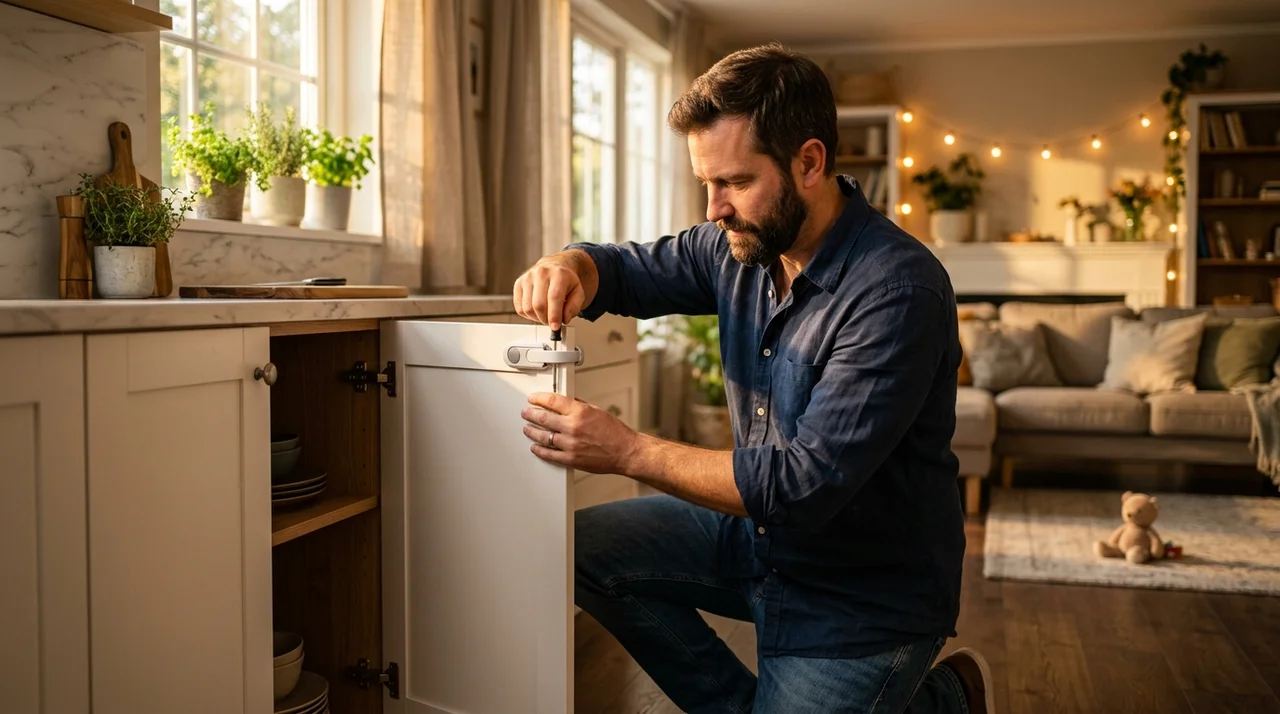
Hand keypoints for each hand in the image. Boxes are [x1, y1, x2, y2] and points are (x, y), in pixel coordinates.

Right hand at [512, 250, 595, 329]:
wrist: (554, 267)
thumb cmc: (565, 281)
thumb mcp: (578, 292)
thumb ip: (574, 306)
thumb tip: (564, 318)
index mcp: (558, 274)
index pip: (554, 297)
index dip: (554, 315)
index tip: (555, 327)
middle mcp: (541, 273)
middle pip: (538, 305)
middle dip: (546, 319)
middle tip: (552, 322)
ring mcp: (528, 277)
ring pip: (527, 308)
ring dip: (537, 318)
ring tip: (545, 315)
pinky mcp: (518, 283)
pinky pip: (519, 308)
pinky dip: (528, 315)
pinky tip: (536, 312)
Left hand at [522, 392, 637, 473]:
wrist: (624, 451)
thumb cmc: (614, 432)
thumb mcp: (597, 410)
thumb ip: (579, 406)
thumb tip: (564, 403)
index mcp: (580, 412)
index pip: (552, 401)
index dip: (539, 398)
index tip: (533, 399)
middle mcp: (573, 427)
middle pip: (543, 418)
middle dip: (531, 414)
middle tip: (526, 413)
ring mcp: (570, 444)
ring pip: (543, 436)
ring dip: (532, 431)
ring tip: (527, 428)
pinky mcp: (571, 459)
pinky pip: (550, 454)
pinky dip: (540, 450)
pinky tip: (535, 447)